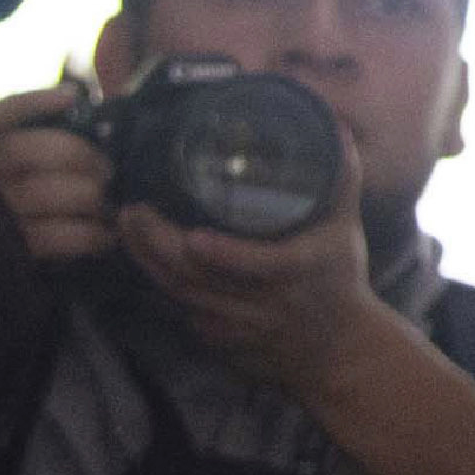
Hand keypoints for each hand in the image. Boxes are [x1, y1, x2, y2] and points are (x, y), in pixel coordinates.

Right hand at [0, 80, 116, 263]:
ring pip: (41, 193)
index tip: (71, 98)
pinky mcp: (11, 248)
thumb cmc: (21, 189)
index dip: (31, 102)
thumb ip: (44, 131)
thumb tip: (80, 104)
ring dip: (88, 195)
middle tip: (107, 170)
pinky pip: (53, 238)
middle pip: (24, 151)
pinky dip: (87, 235)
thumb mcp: (17, 154)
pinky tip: (104, 235)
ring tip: (107, 203)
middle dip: (78, 155)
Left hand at [116, 171, 384, 403]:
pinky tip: (145, 259)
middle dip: (160, 247)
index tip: (194, 236)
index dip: (225, 254)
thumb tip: (331, 125)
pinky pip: (181, 312)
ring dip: (149, 263)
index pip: (259, 266)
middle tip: (134, 211)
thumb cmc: (338, 278)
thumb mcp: (346, 227)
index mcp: (301, 269)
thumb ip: (340, 177)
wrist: (336, 349)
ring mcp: (241, 327)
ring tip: (129, 227)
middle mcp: (268, 303)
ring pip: (183, 297)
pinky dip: (159, 286)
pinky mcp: (221, 342)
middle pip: (201, 280)